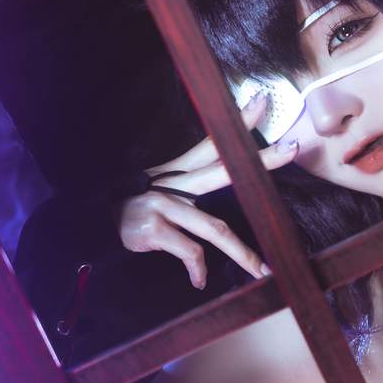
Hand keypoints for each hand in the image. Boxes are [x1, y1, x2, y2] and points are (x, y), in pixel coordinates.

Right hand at [118, 94, 298, 288]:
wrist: (91, 229)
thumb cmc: (130, 215)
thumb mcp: (158, 196)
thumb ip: (188, 196)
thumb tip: (220, 216)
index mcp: (177, 172)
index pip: (212, 144)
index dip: (237, 124)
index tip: (262, 101)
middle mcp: (173, 183)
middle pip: (224, 169)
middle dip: (260, 160)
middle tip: (291, 150)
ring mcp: (163, 204)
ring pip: (214, 228)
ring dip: (242, 252)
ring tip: (261, 269)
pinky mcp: (154, 228)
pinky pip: (190, 252)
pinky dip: (198, 270)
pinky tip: (199, 281)